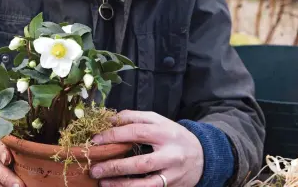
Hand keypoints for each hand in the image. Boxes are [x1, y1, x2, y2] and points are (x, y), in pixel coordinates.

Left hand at [89, 110, 203, 186]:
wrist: (202, 155)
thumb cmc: (173, 135)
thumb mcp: (158, 120)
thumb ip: (135, 116)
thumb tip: (111, 119)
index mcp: (164, 132)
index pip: (136, 132)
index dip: (114, 135)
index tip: (96, 140)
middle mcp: (170, 154)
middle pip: (140, 163)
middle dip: (115, 167)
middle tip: (95, 168)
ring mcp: (172, 174)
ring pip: (145, 183)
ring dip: (121, 184)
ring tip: (102, 182)